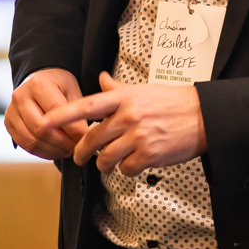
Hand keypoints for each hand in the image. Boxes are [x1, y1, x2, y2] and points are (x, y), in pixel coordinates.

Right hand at [5, 67, 85, 159]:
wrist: (40, 80)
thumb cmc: (59, 86)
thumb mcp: (73, 90)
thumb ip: (77, 111)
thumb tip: (85, 136)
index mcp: (38, 84)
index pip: (56, 112)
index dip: (73, 129)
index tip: (86, 139)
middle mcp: (20, 96)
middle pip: (42, 129)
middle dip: (63, 143)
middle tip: (79, 148)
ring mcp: (11, 111)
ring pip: (32, 140)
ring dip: (53, 150)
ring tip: (69, 151)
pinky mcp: (9, 124)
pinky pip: (25, 144)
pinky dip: (43, 152)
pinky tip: (57, 151)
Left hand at [40, 72, 208, 175]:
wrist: (204, 116)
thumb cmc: (173, 102)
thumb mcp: (144, 91)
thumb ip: (117, 89)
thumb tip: (100, 78)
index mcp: (125, 99)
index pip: (87, 106)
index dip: (62, 115)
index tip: (44, 122)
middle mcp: (129, 116)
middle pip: (92, 140)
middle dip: (82, 153)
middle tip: (80, 158)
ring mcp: (139, 136)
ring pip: (107, 159)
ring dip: (105, 165)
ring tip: (110, 163)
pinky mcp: (149, 154)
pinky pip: (126, 169)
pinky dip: (127, 170)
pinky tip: (135, 163)